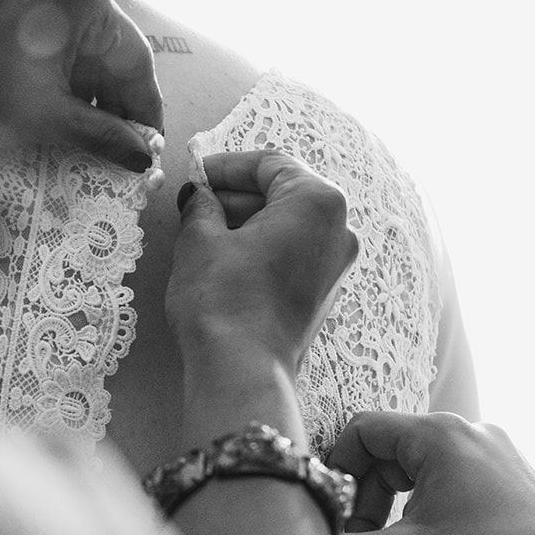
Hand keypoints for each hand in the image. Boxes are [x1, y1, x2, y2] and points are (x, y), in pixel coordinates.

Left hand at [0, 0, 162, 170]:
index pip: (135, 61)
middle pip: (112, 56)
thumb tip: (142, 158)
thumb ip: (102, 136)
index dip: (146, 110)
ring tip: (97, 147)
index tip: (152, 149)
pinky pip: (60, 50)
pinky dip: (66, 85)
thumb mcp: (46, 116)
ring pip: (86, 55)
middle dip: (118, 107)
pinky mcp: (21, 10)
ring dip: (93, 100)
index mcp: (85, 1)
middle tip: (127, 155)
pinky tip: (67, 122)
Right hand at [166, 151, 357, 387]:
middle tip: (195, 203)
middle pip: (284, 192)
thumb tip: (200, 195)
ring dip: (247, 221)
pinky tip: (224, 257)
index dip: (226, 166)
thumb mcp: (201, 239)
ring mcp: (336, 264)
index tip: (196, 174)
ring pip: (288, 224)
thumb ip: (202, 205)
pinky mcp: (323, 293)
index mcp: (318, 201)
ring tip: (201, 231)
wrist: (242, 370)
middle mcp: (339, 229)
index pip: (270, 164)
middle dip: (236, 194)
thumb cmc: (224, 299)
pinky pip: (293, 252)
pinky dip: (262, 246)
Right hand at [328, 411, 534, 534]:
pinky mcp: (512, 485)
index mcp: (437, 434)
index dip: (339, 474)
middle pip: (389, 461)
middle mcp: (467, 434)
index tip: (338, 517)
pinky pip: (454, 501)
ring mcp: (495, 458)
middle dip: (372, 513)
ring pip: (422, 487)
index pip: (362, 432)